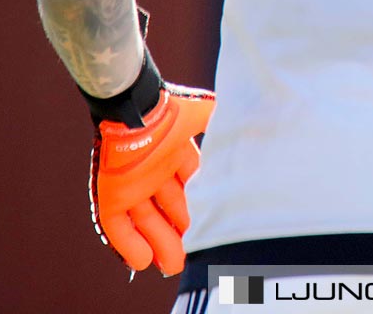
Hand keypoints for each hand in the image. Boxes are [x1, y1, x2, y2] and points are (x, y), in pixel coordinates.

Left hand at [90, 84, 215, 274]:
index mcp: (176, 153)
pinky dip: (128, 244)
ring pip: (147, 221)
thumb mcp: (205, 112)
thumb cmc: (169, 107)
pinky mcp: (111, 193)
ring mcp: (132, 183)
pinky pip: (118, 225)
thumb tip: (261, 120)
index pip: (192, 186)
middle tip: (194, 255)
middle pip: (171, 208)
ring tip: (173, 266)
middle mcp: (155, 171)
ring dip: (160, 243)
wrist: (134, 106)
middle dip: (184, 232)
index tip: (216, 225)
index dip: (203, 206)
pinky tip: (143, 262)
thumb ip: (227, 119)